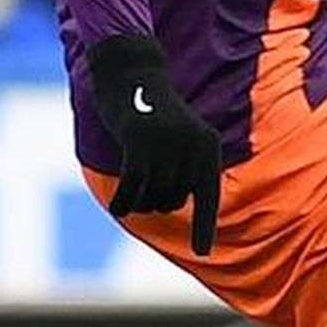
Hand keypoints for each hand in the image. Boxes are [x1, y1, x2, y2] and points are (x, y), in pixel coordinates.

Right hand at [83, 31, 222, 254]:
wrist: (135, 73)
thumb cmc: (155, 113)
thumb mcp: (177, 139)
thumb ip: (181, 168)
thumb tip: (172, 206)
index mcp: (209, 148)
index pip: (208, 197)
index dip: (204, 227)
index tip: (203, 254)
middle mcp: (194, 147)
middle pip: (172, 200)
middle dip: (154, 200)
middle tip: (143, 182)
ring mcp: (168, 144)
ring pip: (151, 196)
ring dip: (137, 200)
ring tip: (131, 185)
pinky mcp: (140, 142)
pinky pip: (132, 187)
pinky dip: (123, 201)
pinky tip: (118, 206)